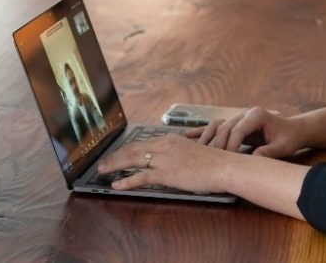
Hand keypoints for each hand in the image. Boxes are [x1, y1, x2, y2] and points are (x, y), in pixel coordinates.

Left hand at [96, 134, 237, 193]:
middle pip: (132, 149)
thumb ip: (177, 154)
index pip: (142, 143)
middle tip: (102, 163)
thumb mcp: (192, 152)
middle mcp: (164, 146)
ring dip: (115, 165)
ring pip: (132, 160)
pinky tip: (117, 185)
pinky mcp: (166, 173)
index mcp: (170, 140)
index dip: (126, 149)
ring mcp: (164, 159)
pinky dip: (126, 180)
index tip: (116, 154)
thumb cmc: (213, 162)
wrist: (223, 167)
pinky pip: (141, 177)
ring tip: (102, 171)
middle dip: (115, 156)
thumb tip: (169, 162)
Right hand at [187, 106, 305, 157]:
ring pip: (216, 125)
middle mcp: (244, 113)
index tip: (227, 161)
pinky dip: (203, 131)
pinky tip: (188, 136)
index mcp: (256, 115)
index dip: (230, 146)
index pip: (237, 130)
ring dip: (205, 137)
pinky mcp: (235, 123)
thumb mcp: (283, 147)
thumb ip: (269, 152)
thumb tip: (253, 159)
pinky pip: (216, 126)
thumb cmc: (289, 138)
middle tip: (212, 161)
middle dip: (217, 145)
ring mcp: (238, 117)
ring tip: (196, 150)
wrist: (294, 130)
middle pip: (224, 127)